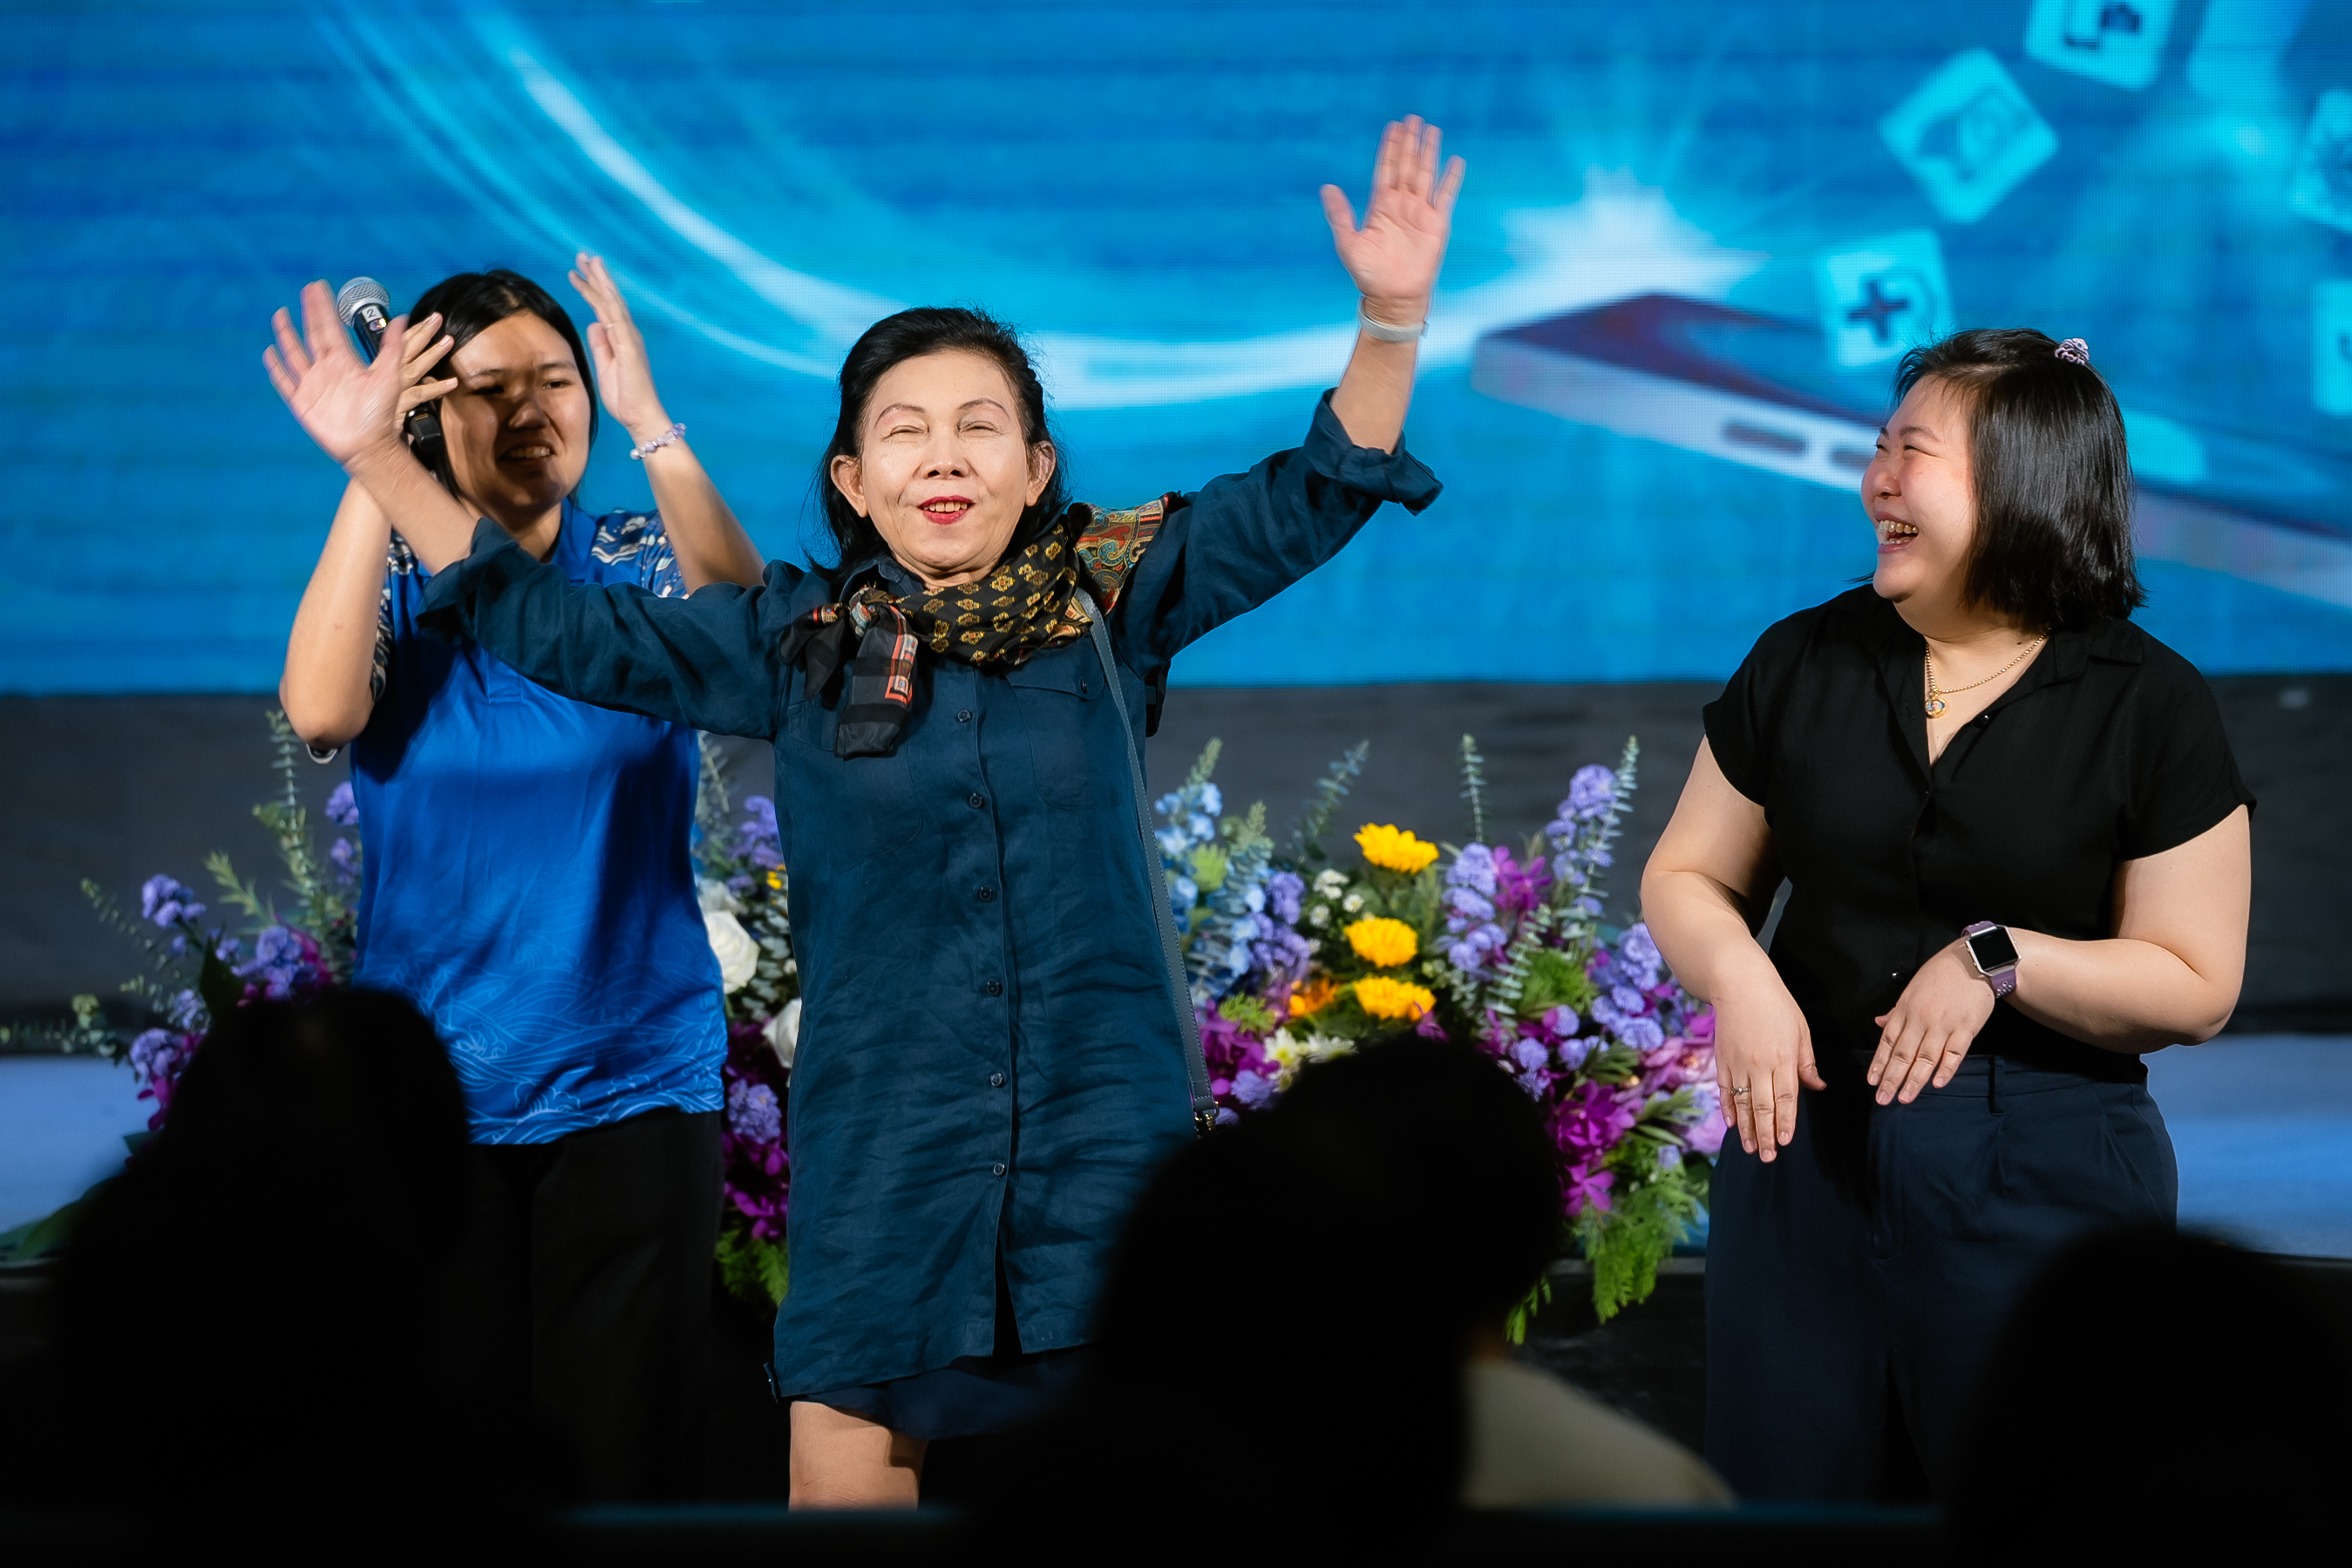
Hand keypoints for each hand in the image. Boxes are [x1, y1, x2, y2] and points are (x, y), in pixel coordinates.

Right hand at [264, 282, 453, 470]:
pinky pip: (285, 381)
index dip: (324, 308)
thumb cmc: (381, 414)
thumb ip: (393, 348)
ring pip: (295, 354)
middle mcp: (327, 370)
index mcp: (346, 362)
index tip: (318, 287)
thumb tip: (403, 319)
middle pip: (313, 335)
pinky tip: (269, 352)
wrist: (368, 446)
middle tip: (304, 291)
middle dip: (308, 313)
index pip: (331, 328)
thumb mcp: (390, 376)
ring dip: (286, 335)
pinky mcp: (302, 401)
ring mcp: (313, 385)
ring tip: (279, 315)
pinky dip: (276, 367)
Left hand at [569, 252, 671, 445]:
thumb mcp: (604, 367)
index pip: (604, 307)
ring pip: (612, 303)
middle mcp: (627, 333)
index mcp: (621, 338)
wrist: (641, 417)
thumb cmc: (625, 397)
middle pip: (610, 298)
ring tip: (587, 261)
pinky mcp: (629, 348)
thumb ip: (600, 345)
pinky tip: (594, 288)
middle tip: (583, 254)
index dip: (591, 288)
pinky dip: (604, 303)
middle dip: (596, 275)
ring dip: (599, 281)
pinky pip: (615, 320)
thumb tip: (592, 323)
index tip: (577, 272)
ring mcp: (629, 339)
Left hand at [1320, 116, 1463, 323]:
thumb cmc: (1368, 274)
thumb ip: (1339, 214)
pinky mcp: (1437, 224)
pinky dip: (1451, 179)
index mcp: (1381, 206)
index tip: (1393, 126)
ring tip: (1431, 129)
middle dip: (1409, 142)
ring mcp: (1420, 212)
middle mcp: (1401, 204)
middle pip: (1406, 166)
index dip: (1389, 148)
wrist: (1392, 297)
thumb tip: (1326, 187)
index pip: (1385, 169)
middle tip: (1412, 118)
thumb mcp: (1347, 242)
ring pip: (1425, 174)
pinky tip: (1455, 160)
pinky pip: (1445, 196)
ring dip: (1428, 152)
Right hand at [1712, 970, 1825, 1161]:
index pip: (1786, 1098)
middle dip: (1766, 1134)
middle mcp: (1759, 1065)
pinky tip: (1732, 1124)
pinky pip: (1726, 1090)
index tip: (1785, 1141)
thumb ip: (1807, 1062)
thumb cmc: (1775, 1005)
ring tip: (1750, 1149)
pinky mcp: (1723, 1060)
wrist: (1739, 985)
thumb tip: (1817, 1086)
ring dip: (1747, 1128)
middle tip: (1768, 1156)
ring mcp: (1738, 1064)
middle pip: (1763, 1107)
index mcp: (1783, 1058)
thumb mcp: (1801, 1031)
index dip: (1785, 1122)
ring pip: (1743, 1103)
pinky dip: (1728, 1108)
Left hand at [1869, 940, 1996, 1104]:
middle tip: (1883, 1099)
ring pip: (1926, 1057)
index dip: (1879, 1063)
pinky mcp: (1966, 1028)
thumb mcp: (1911, 990)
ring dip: (1914, 1080)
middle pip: (1903, 1054)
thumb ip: (1896, 1012)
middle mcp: (1921, 1019)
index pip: (1888, 1042)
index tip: (1872, 1082)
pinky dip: (1946, 1069)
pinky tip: (1937, 1083)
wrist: (1972, 961)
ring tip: (1904, 1098)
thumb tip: (1878, 1023)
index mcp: (1906, 1010)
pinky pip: (1955, 1052)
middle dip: (1891, 1079)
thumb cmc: (1940, 975)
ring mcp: (1944, 1024)